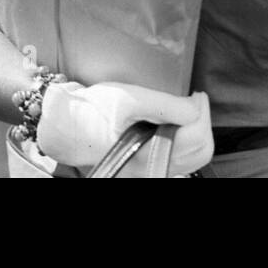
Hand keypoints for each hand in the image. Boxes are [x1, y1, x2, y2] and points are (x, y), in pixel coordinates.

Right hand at [36, 81, 212, 174]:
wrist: (65, 126)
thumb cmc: (92, 110)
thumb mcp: (128, 98)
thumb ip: (165, 105)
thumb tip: (195, 107)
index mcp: (145, 156)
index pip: (194, 137)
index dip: (201, 111)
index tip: (196, 94)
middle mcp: (150, 171)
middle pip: (200, 151)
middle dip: (203, 121)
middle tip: (194, 100)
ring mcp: (150, 173)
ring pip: (194, 159)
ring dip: (197, 131)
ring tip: (186, 109)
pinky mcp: (147, 170)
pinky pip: (181, 160)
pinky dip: (187, 141)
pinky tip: (175, 123)